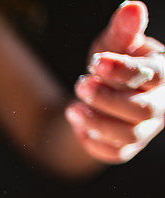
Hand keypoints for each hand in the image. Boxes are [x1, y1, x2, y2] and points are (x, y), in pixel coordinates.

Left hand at [66, 1, 164, 162]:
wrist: (98, 95)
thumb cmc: (111, 65)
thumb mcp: (113, 44)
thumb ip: (122, 31)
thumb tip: (132, 8)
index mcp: (162, 75)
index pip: (152, 75)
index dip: (124, 70)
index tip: (96, 61)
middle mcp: (160, 105)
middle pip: (142, 110)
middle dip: (107, 99)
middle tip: (80, 84)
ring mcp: (145, 130)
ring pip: (128, 135)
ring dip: (96, 122)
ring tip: (72, 108)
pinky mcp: (127, 149)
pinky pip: (113, 153)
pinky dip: (92, 141)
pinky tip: (78, 124)